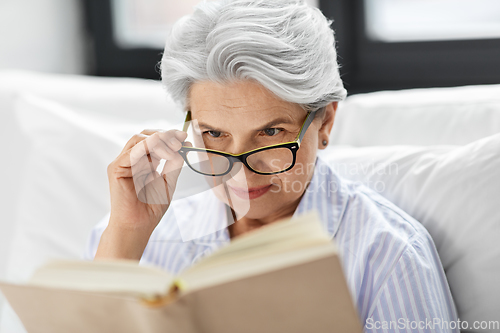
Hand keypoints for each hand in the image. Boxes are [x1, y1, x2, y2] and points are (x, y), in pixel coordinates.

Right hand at [95, 129, 186, 259]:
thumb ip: (173, 165)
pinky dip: (149, 148)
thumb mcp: (168, 182)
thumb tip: (182, 148)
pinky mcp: (116, 168)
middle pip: (146, 135)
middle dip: (166, 134)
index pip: (155, 140)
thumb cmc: (150, 207)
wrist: (138, 225)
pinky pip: (132, 151)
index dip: (170, 136)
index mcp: (144, 161)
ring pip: (139, 139)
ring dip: (160, 140)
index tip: (186, 138)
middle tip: (181, 140)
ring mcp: (123, 162)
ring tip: (175, 148)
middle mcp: (132, 159)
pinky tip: (164, 156)